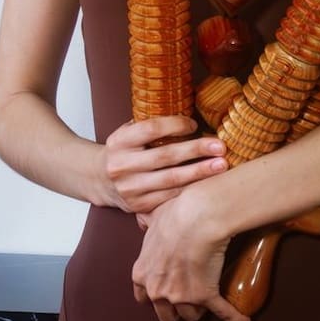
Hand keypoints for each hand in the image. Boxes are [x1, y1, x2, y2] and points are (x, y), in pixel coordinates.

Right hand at [100, 116, 226, 214]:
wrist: (99, 180)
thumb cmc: (123, 151)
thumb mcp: (127, 133)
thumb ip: (150, 125)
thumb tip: (187, 115)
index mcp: (120, 142)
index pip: (151, 129)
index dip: (176, 125)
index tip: (195, 124)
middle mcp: (122, 165)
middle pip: (165, 156)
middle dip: (196, 150)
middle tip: (220, 146)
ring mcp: (130, 188)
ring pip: (171, 180)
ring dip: (199, 172)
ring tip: (221, 165)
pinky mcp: (139, 205)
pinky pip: (169, 197)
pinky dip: (190, 189)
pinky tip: (207, 183)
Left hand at [131, 185, 250, 320]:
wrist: (198, 218)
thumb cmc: (175, 215)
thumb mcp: (151, 219)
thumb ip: (146, 226)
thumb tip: (143, 220)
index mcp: (142, 274)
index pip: (144, 298)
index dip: (157, 296)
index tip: (166, 292)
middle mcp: (158, 291)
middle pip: (166, 315)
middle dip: (176, 310)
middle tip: (187, 301)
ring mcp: (181, 297)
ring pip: (191, 315)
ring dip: (200, 310)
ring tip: (210, 303)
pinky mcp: (205, 296)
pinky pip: (222, 312)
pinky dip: (233, 317)